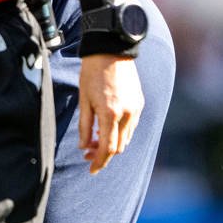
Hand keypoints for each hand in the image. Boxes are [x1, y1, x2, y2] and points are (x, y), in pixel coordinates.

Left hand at [77, 55, 142, 173]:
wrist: (111, 52)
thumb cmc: (92, 75)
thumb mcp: (83, 101)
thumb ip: (84, 126)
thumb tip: (83, 147)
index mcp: (110, 114)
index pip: (107, 148)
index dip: (99, 162)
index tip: (91, 170)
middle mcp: (127, 114)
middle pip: (118, 147)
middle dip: (103, 154)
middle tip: (88, 155)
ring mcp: (136, 108)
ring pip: (126, 138)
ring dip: (112, 144)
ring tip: (94, 141)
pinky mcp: (140, 103)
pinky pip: (131, 126)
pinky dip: (120, 133)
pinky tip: (107, 130)